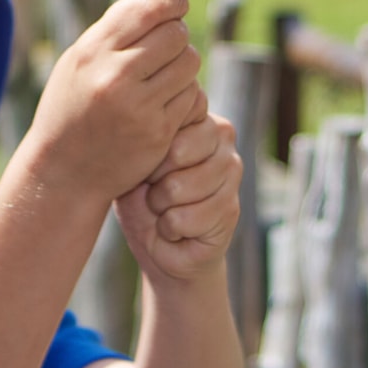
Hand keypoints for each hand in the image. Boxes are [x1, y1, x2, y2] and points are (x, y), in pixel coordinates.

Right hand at [23, 0, 203, 202]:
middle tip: (168, 44)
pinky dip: (184, 93)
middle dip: (177, 34)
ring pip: (189, 62)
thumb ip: (115, 31)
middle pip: (175, 33)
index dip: (172, 0)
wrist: (63, 172)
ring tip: (166, 72)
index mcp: (92, 51)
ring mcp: (138, 106)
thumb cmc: (71, 108)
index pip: (149, 7)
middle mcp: (115, 75)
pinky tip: (166, 100)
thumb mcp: (78, 61)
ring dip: (184, 63)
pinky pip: (191, 95)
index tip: (177, 4)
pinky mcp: (158, 131)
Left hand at [117, 112, 238, 283]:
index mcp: (198, 119)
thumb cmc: (142, 201)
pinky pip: (183, 218)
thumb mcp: (135, 166)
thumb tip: (152, 128)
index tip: (147, 168)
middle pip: (176, 152)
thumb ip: (145, 141)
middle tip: (156, 193)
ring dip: (160, 208)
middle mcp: (223, 140)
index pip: (171, 121)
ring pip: (177, 188)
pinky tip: (177, 230)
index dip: (149, 152)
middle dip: (154, 180)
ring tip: (165, 211)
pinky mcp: (231, 210)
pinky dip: (168, 230)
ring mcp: (232, 173)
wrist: (160, 248)